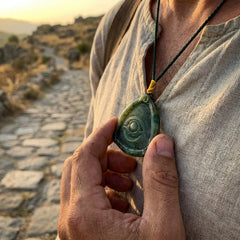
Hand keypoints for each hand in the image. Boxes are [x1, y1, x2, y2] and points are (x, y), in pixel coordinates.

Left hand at [58, 118, 184, 239]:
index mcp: (83, 214)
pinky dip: (103, 189)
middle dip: (104, 154)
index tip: (115, 122)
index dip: (100, 135)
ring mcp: (72, 229)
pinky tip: (124, 201)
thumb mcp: (163, 227)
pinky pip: (84, 199)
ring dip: (104, 172)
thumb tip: (162, 142)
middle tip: (130, 158)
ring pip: (79, 183)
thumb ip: (162, 180)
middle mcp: (70, 220)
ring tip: (130, 180)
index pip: (83, 157)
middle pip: (78, 167)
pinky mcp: (79, 234)